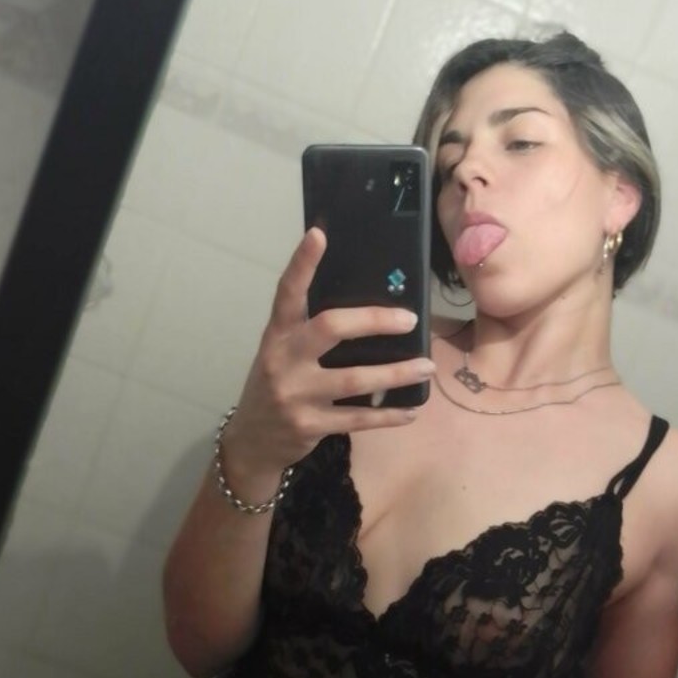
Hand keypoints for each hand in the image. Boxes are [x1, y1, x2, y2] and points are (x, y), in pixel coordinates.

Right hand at [220, 228, 434, 493]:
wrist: (251, 442)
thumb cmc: (276, 386)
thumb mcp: (282, 354)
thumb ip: (310, 334)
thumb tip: (368, 312)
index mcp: (276, 335)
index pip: (287, 293)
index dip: (302, 263)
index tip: (320, 234)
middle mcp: (283, 360)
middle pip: (330, 327)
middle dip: (373, 320)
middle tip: (410, 319)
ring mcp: (296, 394)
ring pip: (354, 379)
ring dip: (396, 373)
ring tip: (427, 366)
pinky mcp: (311, 425)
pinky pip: (358, 419)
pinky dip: (388, 414)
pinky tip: (411, 409)